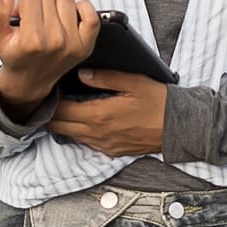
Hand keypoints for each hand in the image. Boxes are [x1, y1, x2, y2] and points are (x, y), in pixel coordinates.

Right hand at [0, 0, 102, 114]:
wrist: (30, 80)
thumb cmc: (15, 56)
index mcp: (32, 41)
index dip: (22, 3)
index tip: (21, 16)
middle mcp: (55, 42)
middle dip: (37, 2)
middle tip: (33, 19)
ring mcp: (73, 43)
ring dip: (56, 5)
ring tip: (48, 20)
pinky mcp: (86, 44)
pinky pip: (91, 14)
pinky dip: (82, 9)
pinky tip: (68, 17)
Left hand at [50, 70, 168, 158]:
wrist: (177, 127)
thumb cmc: (158, 102)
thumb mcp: (133, 82)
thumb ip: (105, 77)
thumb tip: (82, 74)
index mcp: (99, 115)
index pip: (60, 111)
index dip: (50, 100)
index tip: (49, 89)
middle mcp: (97, 134)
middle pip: (58, 127)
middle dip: (50, 113)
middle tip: (49, 98)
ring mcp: (103, 145)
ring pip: (69, 136)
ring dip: (63, 123)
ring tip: (63, 107)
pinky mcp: (110, 151)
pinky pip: (85, 143)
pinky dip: (77, 131)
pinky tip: (83, 119)